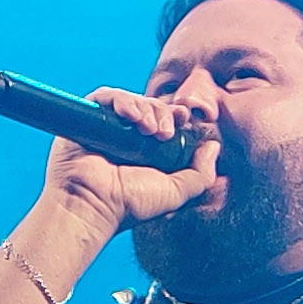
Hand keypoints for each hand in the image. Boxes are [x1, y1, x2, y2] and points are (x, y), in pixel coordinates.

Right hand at [37, 83, 224, 243]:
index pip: (166, 121)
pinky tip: (132, 118)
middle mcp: (127, 138)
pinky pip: (107, 97)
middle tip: (165, 133)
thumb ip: (202, 173)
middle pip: (152, 107)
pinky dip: (123, 102)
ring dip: (146, 109)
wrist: (93, 205)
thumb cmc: (129, 205)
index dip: (177, 115)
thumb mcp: (177, 192)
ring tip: (149, 130)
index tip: (185, 118)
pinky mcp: (88, 119)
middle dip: (163, 113)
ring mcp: (108, 128)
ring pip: (132, 101)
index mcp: (147, 152)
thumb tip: (213, 148)